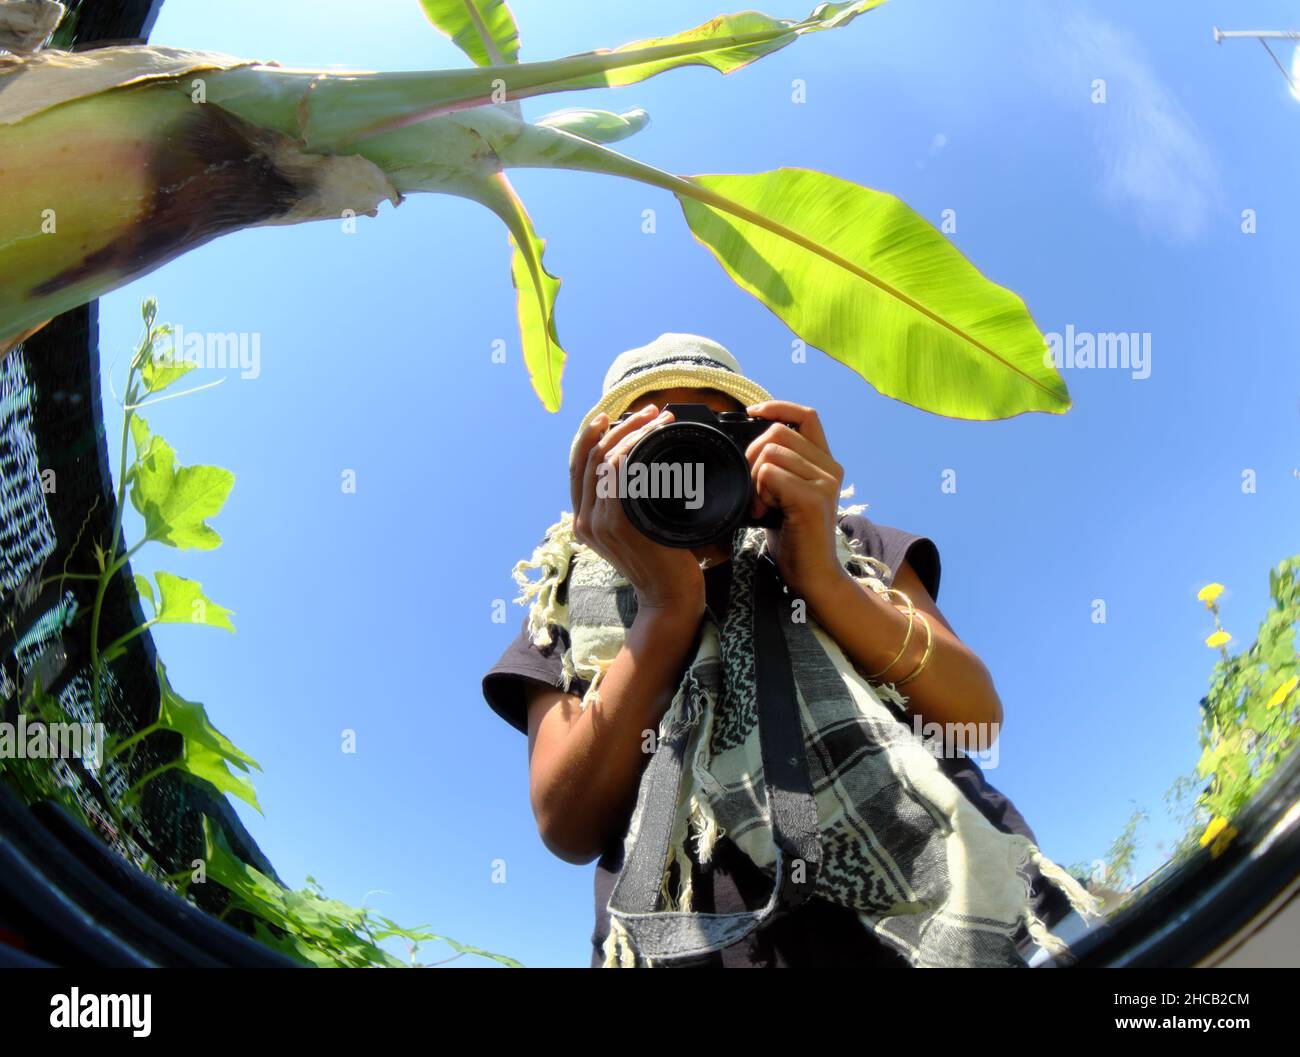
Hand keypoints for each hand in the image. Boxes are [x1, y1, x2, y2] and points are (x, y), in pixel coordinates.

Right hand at [570, 405, 705, 613]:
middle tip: (650, 411)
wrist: (669, 597)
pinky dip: (636, 449)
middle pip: (590, 457)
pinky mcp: (617, 523)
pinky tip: (655, 439)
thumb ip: (626, 502)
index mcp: (583, 520)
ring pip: (606, 460)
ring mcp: (598, 522)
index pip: (577, 466)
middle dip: (620, 426)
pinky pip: (619, 473)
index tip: (610, 415)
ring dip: (634, 432)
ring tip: (660, 420)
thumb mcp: (636, 527)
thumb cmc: (662, 560)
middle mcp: (584, 521)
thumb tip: (637, 463)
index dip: (589, 435)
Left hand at [744, 400, 852, 601]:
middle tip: (752, 488)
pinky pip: (771, 474)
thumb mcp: (786, 494)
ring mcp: (824, 482)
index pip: (806, 414)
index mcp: (825, 462)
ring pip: (770, 454)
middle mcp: (830, 467)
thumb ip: (778, 468)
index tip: (751, 413)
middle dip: (752, 454)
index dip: (777, 406)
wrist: (813, 576)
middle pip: (778, 432)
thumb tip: (749, 446)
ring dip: (754, 480)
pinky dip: (759, 492)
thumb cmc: (794, 537)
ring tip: (760, 507)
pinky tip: (764, 514)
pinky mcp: (812, 498)